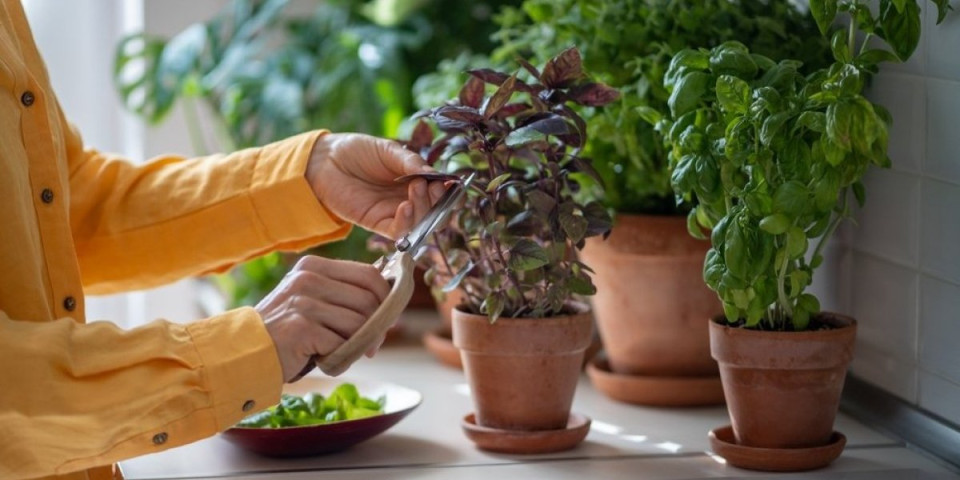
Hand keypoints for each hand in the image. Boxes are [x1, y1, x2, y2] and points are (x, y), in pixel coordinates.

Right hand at [256, 255, 389, 381]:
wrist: (244, 353)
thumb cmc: (284, 332)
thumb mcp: (311, 301)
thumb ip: (343, 296)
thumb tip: (389, 304)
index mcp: (313, 267)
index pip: (369, 274)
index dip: (385, 299)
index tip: (387, 318)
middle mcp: (308, 279)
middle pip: (369, 299)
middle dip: (379, 326)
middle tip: (372, 345)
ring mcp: (303, 302)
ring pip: (359, 322)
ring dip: (361, 344)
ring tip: (346, 353)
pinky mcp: (301, 327)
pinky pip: (341, 343)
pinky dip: (340, 357)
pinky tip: (325, 359)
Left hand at [306, 133, 445, 238]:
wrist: (325, 159)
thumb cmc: (356, 151)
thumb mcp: (388, 150)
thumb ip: (410, 162)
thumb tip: (434, 174)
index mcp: (415, 181)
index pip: (441, 194)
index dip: (450, 192)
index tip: (450, 182)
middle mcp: (408, 200)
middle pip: (436, 213)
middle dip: (440, 202)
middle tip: (434, 186)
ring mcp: (393, 213)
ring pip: (421, 224)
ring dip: (425, 208)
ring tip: (415, 188)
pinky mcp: (377, 223)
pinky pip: (399, 232)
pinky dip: (407, 222)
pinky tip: (405, 206)